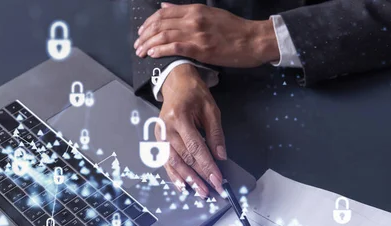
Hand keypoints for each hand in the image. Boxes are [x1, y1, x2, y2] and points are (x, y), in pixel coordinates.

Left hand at [134, 3, 279, 66]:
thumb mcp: (210, 14)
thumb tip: (166, 7)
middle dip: (144, 34)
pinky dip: (161, 50)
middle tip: (137, 44)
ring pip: (164, 35)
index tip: (142, 31)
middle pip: (160, 24)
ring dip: (148, 44)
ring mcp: (196, 34)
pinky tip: (153, 54)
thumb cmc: (235, 30)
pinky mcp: (200, 49)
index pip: (163, 13)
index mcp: (195, 10)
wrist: (253, 40)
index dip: (149, 22)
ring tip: (141, 51)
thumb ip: (187, 12)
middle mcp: (192, 19)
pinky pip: (174, 47)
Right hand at [159, 64, 224, 196]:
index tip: (217, 179)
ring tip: (200, 192)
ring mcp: (160, 135)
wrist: (176, 84)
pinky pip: (166, 161)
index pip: (196, 147)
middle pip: (184, 158)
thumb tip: (221, 156)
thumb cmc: (194, 94)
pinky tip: (183, 186)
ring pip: (174, 163)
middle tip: (212, 190)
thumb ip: (216, 134)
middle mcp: (167, 128)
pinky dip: (175, 175)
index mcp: (180, 117)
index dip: (207, 165)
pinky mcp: (158, 140)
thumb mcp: (211, 110)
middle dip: (200, 176)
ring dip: (188, 180)